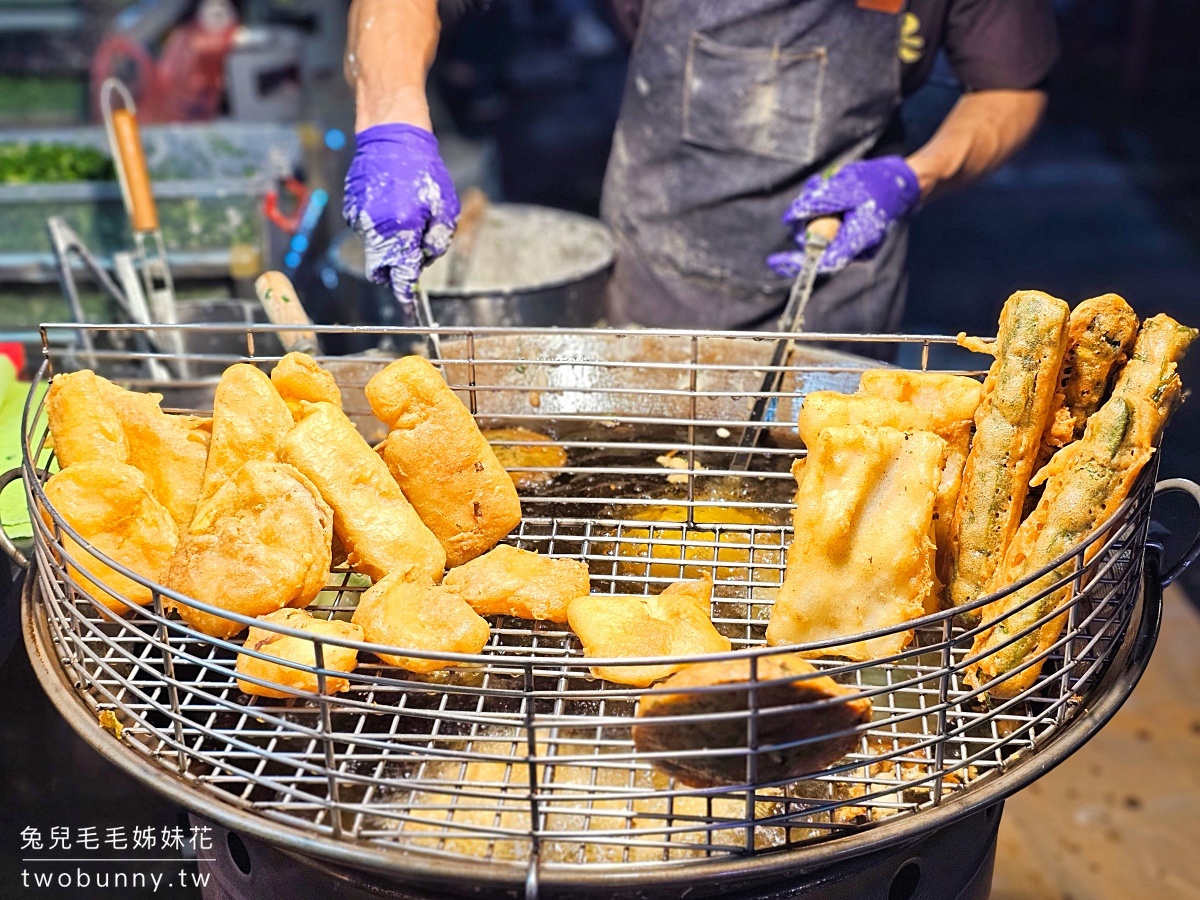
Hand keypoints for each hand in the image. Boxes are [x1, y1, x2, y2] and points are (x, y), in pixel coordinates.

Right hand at [342, 123, 459, 300]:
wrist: (392, 138)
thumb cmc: (423, 171)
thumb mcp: (445, 207)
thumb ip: (438, 240)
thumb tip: (426, 259)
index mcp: (401, 232)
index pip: (402, 276)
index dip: (406, 296)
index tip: (410, 308)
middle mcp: (375, 230)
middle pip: (380, 271)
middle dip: (394, 273)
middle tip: (411, 259)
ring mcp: (359, 220)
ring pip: (375, 249)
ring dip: (390, 245)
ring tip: (406, 216)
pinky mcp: (351, 209)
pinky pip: (367, 230)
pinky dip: (381, 228)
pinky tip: (392, 205)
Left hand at [767, 156, 919, 277]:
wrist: (904, 182)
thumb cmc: (878, 182)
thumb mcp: (845, 186)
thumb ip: (817, 202)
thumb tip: (789, 218)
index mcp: (856, 241)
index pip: (821, 261)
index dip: (795, 264)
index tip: (774, 261)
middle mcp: (853, 248)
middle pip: (814, 243)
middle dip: (806, 220)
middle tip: (814, 190)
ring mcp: (852, 242)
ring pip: (818, 232)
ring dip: (814, 208)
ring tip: (825, 184)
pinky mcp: (850, 233)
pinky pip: (827, 226)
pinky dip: (823, 208)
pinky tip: (831, 189)